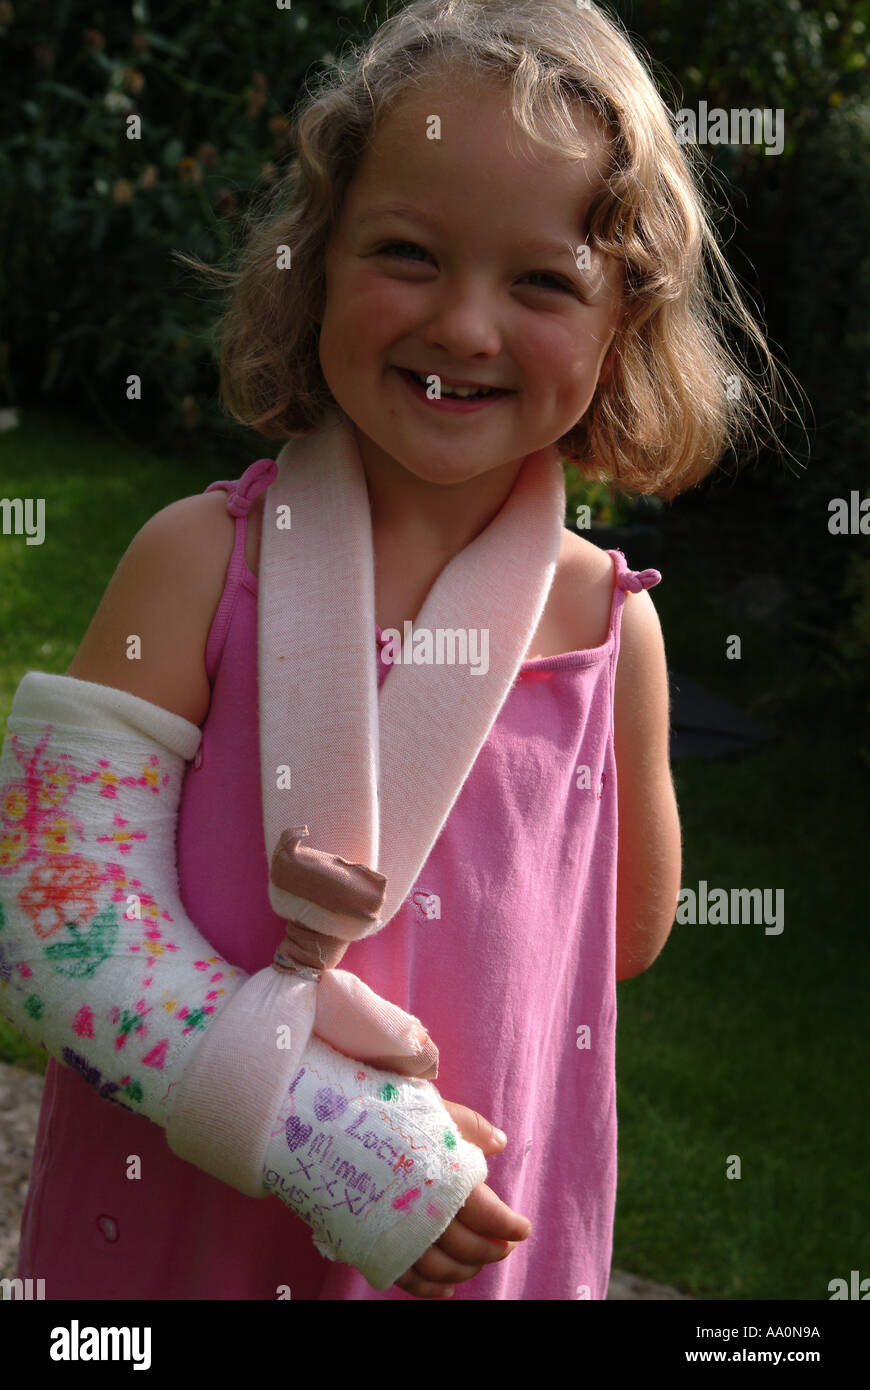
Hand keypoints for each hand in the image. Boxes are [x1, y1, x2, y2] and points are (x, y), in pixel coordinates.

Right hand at [392, 1100, 531, 1298]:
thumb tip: (501, 1143)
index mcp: (446, 1181)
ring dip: (465, 1271)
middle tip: (504, 1247)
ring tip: (476, 1264)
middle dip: (491, 1250)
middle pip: (468, 1246)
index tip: (523, 1229)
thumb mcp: (433, 1111)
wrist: (324, 1128)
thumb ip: (470, 1127)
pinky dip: (430, 1290)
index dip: (510, 1226)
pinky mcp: (373, 1246)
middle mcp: (425, 1214)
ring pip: (441, 1268)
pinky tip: (445, 1289)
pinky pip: (408, 1279)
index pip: (488, 1215)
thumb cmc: (383, 1115)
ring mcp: (398, 1235)